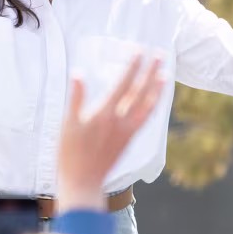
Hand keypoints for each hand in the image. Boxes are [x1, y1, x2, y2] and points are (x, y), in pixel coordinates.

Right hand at [58, 54, 163, 211]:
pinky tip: (155, 101)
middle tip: (160, 55)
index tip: (140, 52)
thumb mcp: (68, 124)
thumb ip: (76, 98)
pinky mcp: (129, 140)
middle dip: (150, 72)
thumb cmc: (70, 154)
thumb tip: (78, 74)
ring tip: (165, 75)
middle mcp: (120, 121)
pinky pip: (146, 119)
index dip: (132, 67)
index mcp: (105, 114)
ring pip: (147, 106)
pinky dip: (153, 107)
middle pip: (139, 92)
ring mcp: (127, 131)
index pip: (122, 85)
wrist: (83, 181)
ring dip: (157, 89)